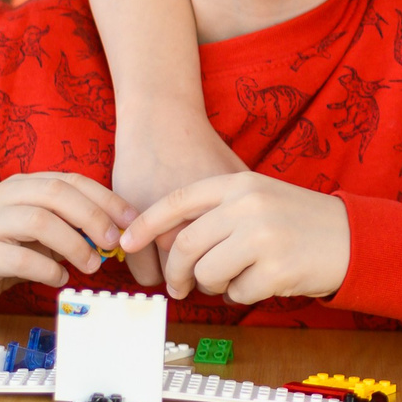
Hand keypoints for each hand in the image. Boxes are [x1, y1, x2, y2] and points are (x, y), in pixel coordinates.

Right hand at [0, 172, 133, 312]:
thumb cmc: (6, 250)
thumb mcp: (42, 233)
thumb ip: (72, 227)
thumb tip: (117, 232)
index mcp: (23, 185)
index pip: (70, 180)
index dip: (105, 198)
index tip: (131, 220)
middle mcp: (3, 196)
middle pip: (55, 194)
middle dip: (92, 216)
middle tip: (112, 241)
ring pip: (38, 222)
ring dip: (74, 244)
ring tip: (91, 264)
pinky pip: (19, 259)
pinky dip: (48, 269)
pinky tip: (60, 277)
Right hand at [108, 119, 245, 287]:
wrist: (161, 122)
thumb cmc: (203, 147)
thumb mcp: (238, 175)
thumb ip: (252, 208)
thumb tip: (269, 242)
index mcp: (224, 213)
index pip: (232, 265)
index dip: (231, 274)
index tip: (229, 271)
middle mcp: (193, 220)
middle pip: (201, 275)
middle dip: (203, 279)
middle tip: (203, 273)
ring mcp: (161, 226)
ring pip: (170, 277)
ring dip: (175, 278)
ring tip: (179, 267)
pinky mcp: (132, 226)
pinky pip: (142, 272)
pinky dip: (149, 272)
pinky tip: (155, 259)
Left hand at [122, 173, 349, 303]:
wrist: (355, 238)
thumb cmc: (303, 221)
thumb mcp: (261, 198)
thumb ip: (220, 210)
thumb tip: (168, 239)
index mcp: (241, 184)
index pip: (179, 202)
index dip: (147, 224)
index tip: (126, 242)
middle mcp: (249, 206)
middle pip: (185, 245)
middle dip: (177, 272)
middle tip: (180, 286)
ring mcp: (263, 237)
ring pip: (207, 273)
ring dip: (213, 286)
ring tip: (235, 280)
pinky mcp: (276, 269)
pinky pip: (236, 293)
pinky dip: (243, 295)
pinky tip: (263, 283)